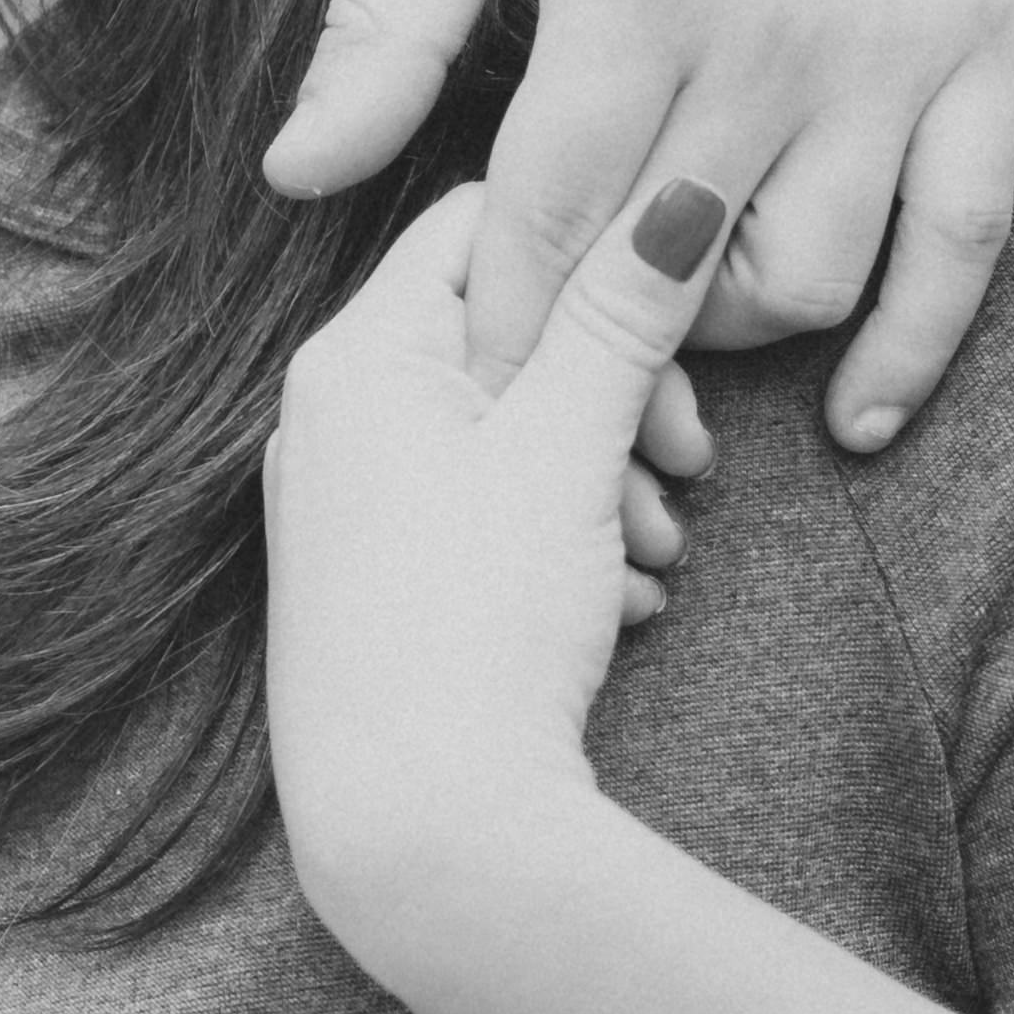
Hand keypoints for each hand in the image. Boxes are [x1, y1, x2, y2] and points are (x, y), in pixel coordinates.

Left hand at [260, 0, 1013, 451]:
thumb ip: (392, 22)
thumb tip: (294, 171)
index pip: (546, 214)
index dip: (495, 318)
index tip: (459, 391)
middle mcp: (780, 24)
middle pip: (669, 266)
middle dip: (596, 348)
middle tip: (548, 383)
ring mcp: (904, 36)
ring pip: (814, 276)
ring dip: (730, 332)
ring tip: (669, 324)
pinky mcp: (1000, 32)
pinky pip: (974, 233)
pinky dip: (918, 341)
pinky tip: (857, 413)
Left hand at [261, 173, 725, 966]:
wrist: (421, 821)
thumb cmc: (480, 624)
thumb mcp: (568, 446)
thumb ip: (620, 315)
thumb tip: (673, 192)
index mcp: (355, 354)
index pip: (488, 222)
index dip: (594, 264)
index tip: (670, 343)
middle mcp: (328, 415)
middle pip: (504, 337)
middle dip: (616, 397)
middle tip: (685, 466)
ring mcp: (344, 501)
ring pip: (507, 437)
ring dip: (604, 480)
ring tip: (653, 553)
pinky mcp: (373, 580)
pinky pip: (484, 517)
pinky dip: (563, 543)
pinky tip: (615, 600)